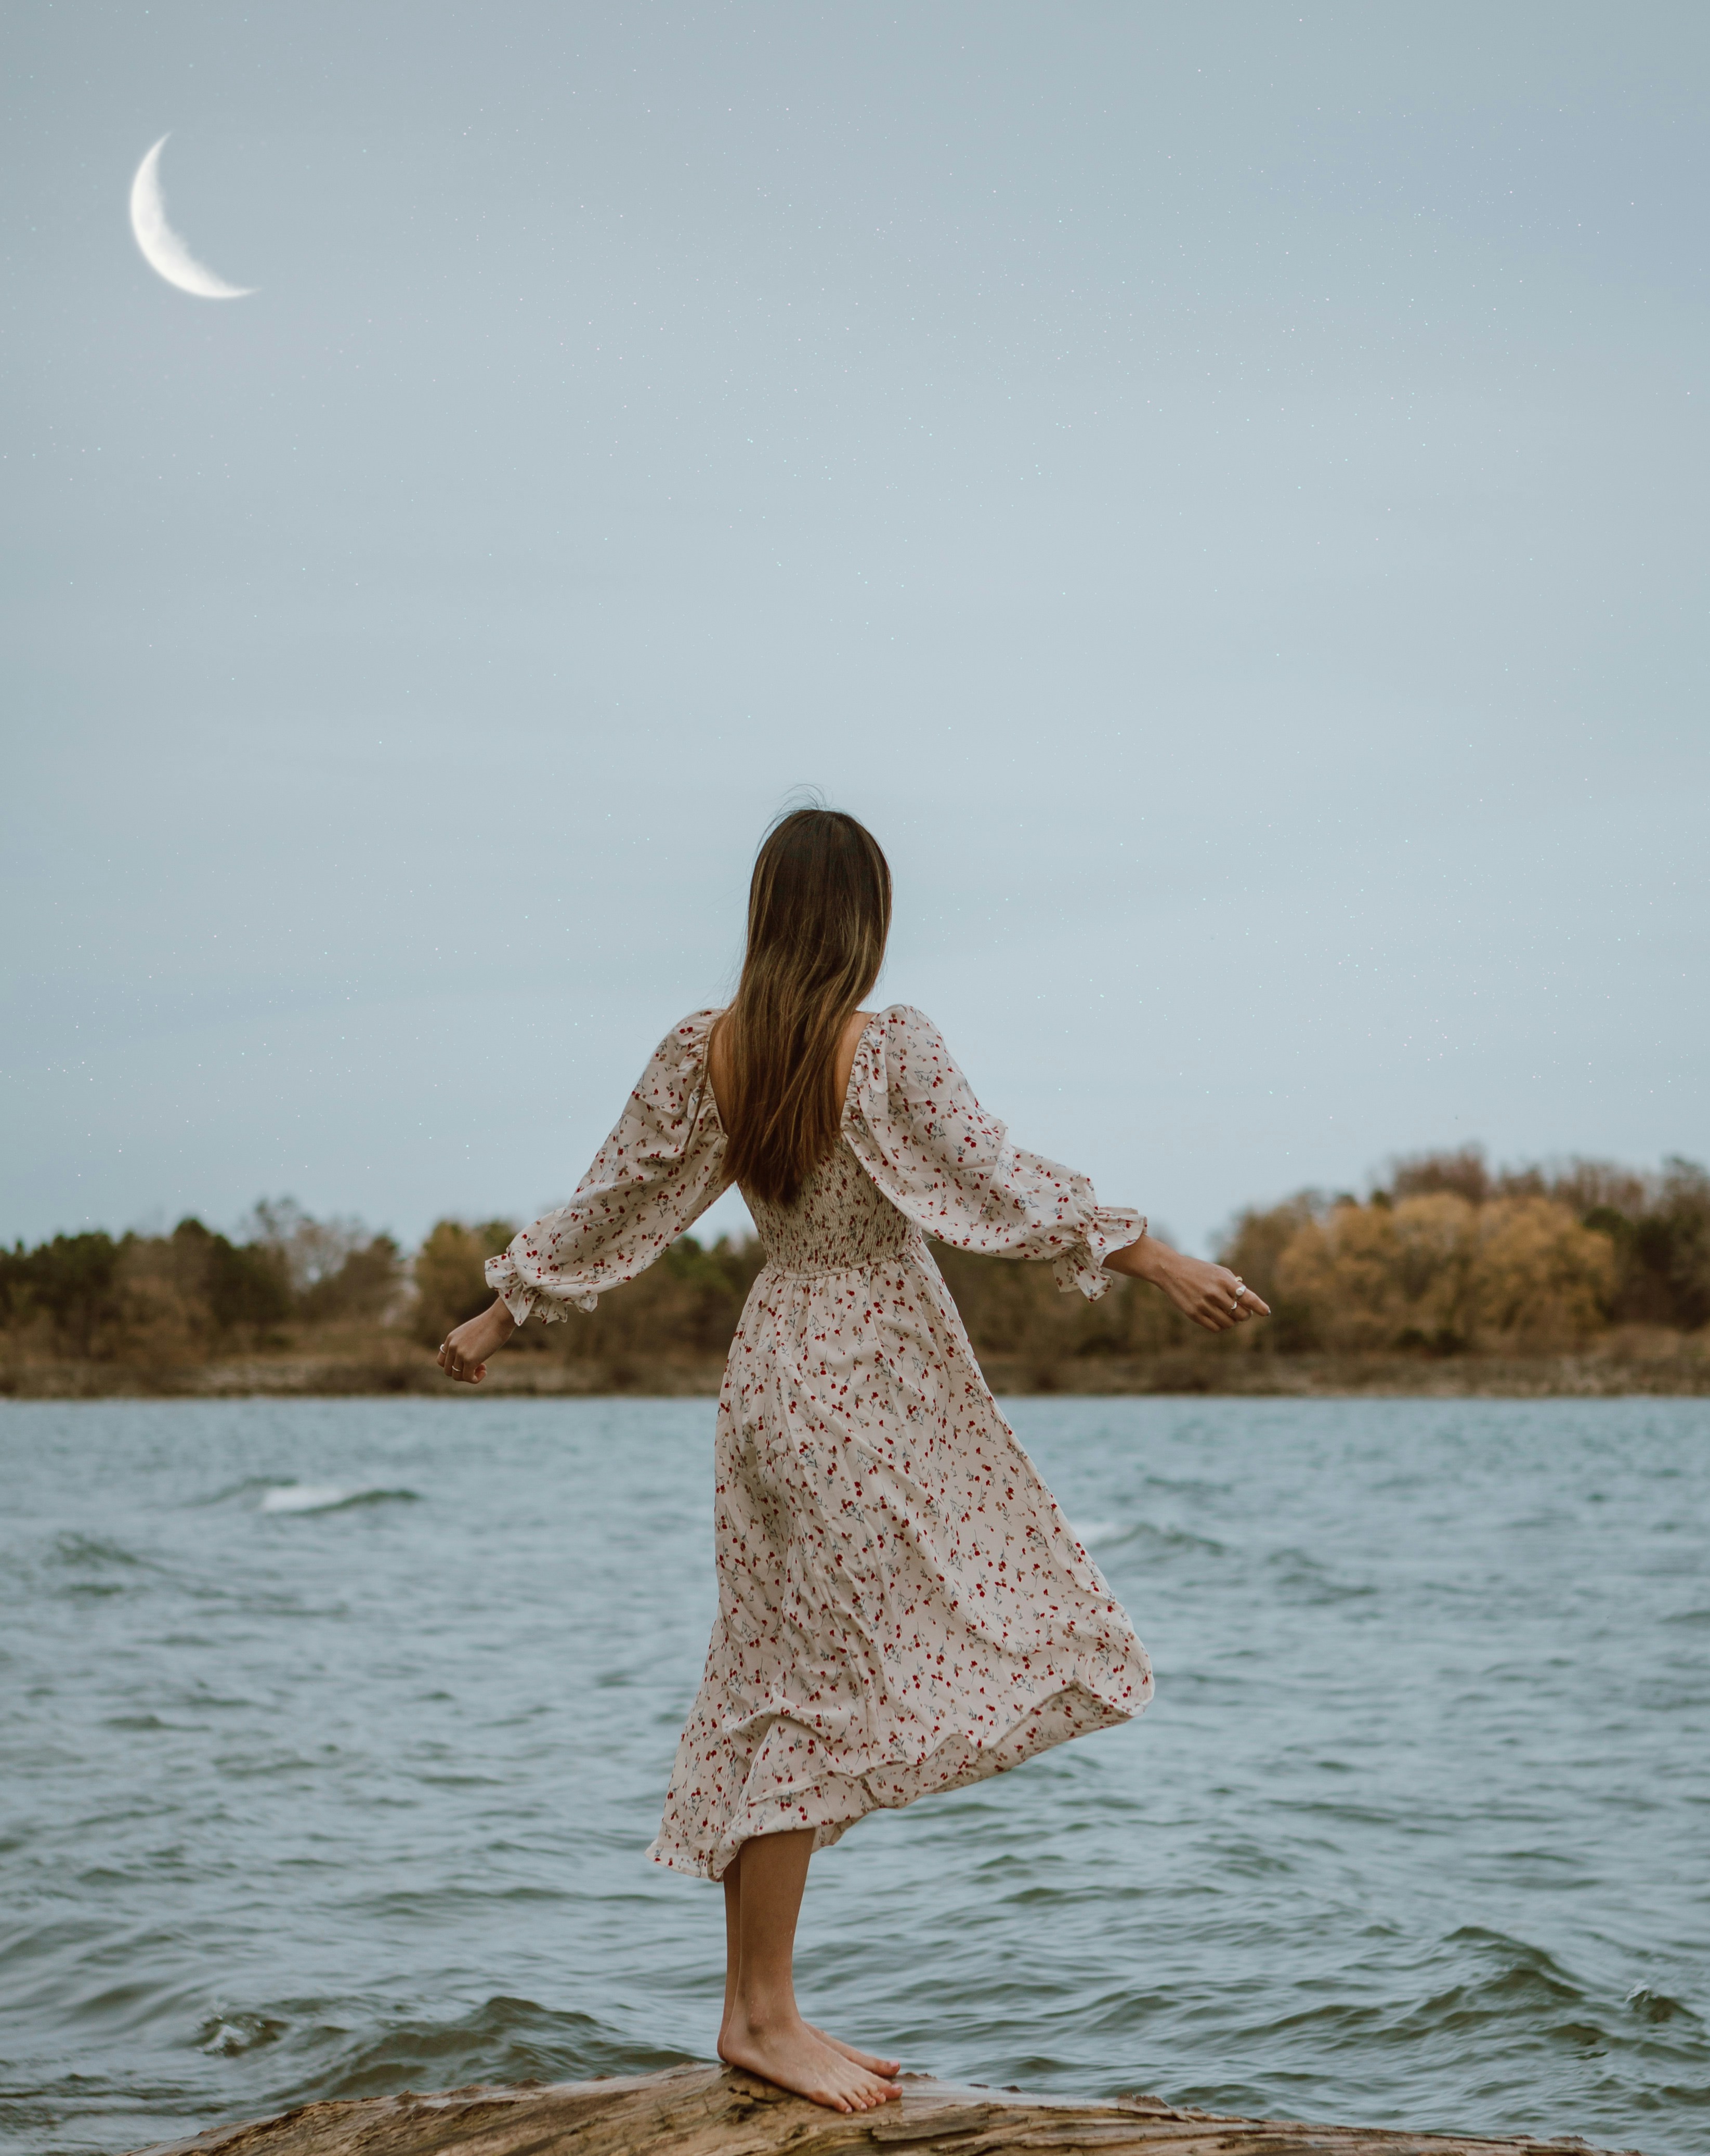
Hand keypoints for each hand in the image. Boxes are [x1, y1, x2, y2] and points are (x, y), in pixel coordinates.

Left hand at [437, 1299, 516, 1382]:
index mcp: (451, 1338)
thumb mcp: (472, 1333)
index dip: (453, 1366)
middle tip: (477, 1366)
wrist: (499, 1319)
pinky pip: (468, 1378)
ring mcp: (460, 1353)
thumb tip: (470, 1359)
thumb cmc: (491, 1324)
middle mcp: (452, 1346)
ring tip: (482, 1368)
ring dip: (469, 1376)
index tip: (467, 1363)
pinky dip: (475, 1379)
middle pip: (448, 1371)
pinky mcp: (470, 1360)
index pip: (442, 1360)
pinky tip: (484, 1371)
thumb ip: (466, 1344)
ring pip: (457, 1376)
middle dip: (462, 1372)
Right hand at [1105, 1234, 1270, 1332]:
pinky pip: (1215, 1328)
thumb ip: (1234, 1284)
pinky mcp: (1194, 1314)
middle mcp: (1215, 1293)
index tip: (1266, 1312)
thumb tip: (1248, 1300)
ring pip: (1229, 1323)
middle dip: (1244, 1315)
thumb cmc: (1199, 1270)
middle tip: (1242, 1312)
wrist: (1171, 1271)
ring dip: (1232, 1321)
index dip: (1259, 1307)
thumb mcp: (1218, 1271)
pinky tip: (1218, 1319)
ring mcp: (1204, 1305)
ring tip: (1229, 1315)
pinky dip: (1221, 1326)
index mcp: (1224, 1280)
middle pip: (1241, 1314)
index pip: (1248, 1298)